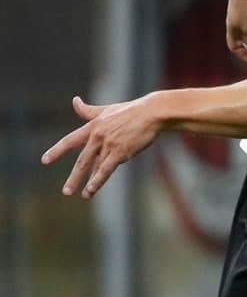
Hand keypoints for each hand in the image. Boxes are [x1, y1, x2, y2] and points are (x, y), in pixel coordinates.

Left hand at [42, 95, 160, 198]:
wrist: (152, 112)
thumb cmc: (132, 110)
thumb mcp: (106, 109)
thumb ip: (88, 110)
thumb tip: (74, 101)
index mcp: (93, 126)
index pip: (70, 140)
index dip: (56, 151)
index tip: (44, 160)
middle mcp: (97, 136)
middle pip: (82, 160)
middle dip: (74, 177)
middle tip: (66, 191)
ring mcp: (109, 144)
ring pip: (94, 167)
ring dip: (87, 182)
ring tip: (82, 195)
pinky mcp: (121, 151)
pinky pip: (106, 169)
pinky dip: (98, 180)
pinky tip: (92, 190)